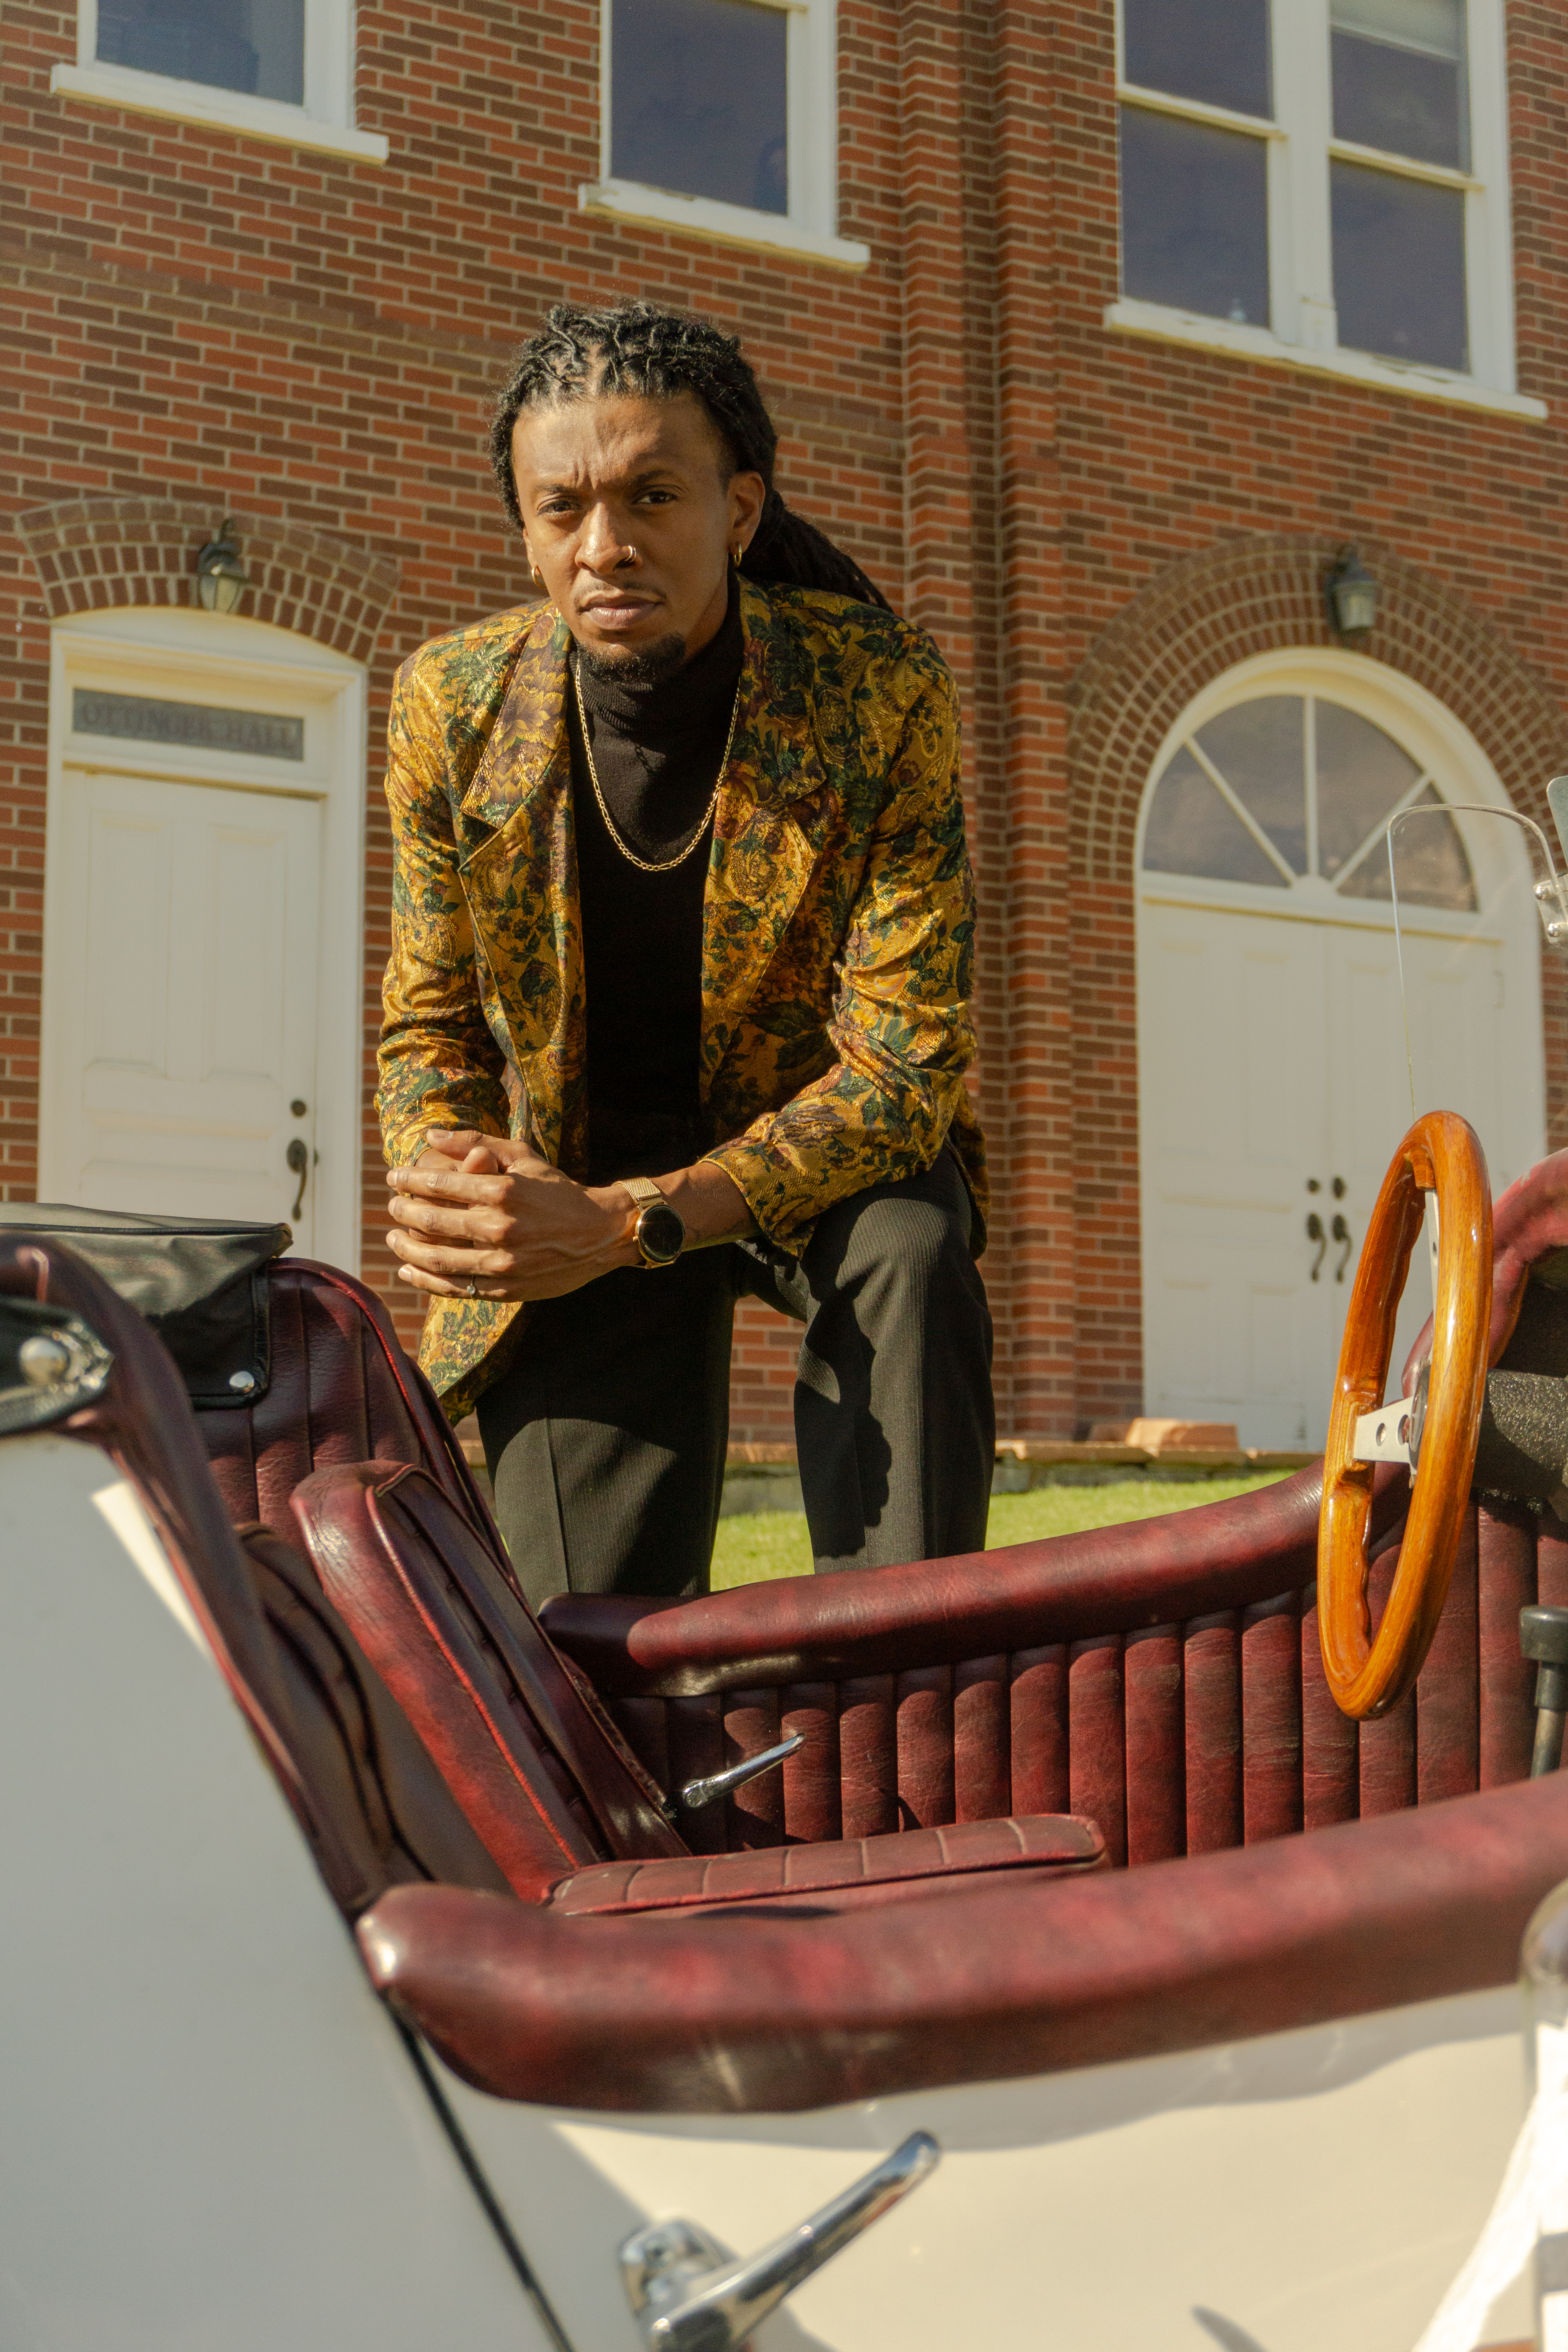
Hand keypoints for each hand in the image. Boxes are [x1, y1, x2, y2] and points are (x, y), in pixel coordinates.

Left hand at [386, 1129, 638, 1301]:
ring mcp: (501, 1262)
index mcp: (502, 1191)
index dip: (409, 1180)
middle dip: (403, 1211)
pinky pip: (454, 1287)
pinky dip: (425, 1280)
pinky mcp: (504, 1287)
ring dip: (406, 1248)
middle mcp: (499, 1227)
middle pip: (431, 1221)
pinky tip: (408, 1270)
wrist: (600, 1234)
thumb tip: (431, 1136)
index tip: (393, 1177)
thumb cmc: (557, 1191)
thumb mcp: (523, 1157)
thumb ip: (476, 1143)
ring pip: (436, 1258)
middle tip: (392, 1206)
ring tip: (392, 1238)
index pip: (438, 1184)